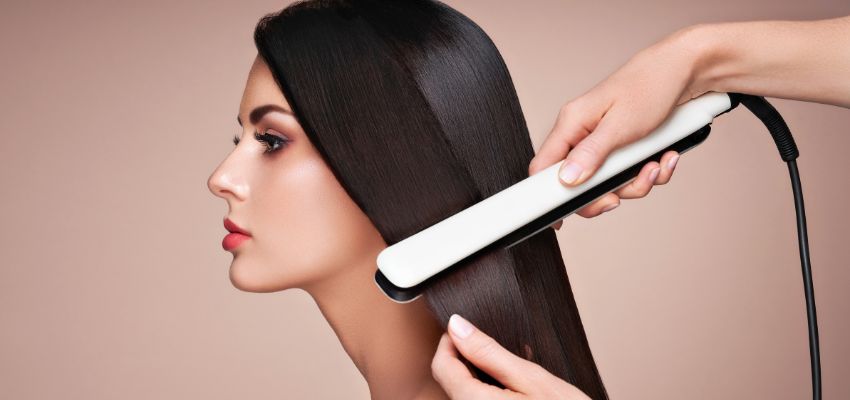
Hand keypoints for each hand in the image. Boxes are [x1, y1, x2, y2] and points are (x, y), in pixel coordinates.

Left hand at [431, 314, 590, 398]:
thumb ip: (488, 352)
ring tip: (508, 369)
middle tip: (492, 346)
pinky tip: (511, 390)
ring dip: (478, 377)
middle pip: (451, 381)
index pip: (441, 366)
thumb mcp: (531, 378)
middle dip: (466, 359)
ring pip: (463, 393)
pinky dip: (487, 392)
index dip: (450, 341)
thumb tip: (458, 326)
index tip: (465, 328)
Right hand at [529, 26, 709, 226]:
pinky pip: (629, 174)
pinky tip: (665, 158)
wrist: (686, 70)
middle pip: (578, 183)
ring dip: (636, 183)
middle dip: (606, 194)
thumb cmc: (650, 86)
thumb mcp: (621, 125)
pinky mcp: (623, 147)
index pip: (544, 166)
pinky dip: (649, 172)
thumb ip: (591, 154)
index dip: (548, 196)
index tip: (560, 219)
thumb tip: (566, 180)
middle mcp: (582, 134)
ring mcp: (603, 142)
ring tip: (656, 166)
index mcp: (572, 124)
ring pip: (608, 183)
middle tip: (620, 198)